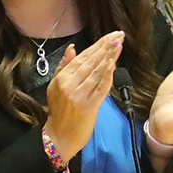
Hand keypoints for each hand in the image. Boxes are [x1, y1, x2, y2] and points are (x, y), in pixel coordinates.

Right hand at [40, 32, 122, 161]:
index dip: (97, 45)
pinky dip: (107, 77)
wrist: (58, 137)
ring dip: (109, 57)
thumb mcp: (54, 86)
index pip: (82, 57)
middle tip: (118, 35)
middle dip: (106, 47)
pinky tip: (113, 65)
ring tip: (118, 44)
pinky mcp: (89, 107)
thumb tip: (72, 48)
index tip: (110, 36)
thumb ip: (64, 67)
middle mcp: (70, 84)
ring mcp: (79, 95)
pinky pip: (100, 89)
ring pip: (96, 72)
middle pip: (91, 62)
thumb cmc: (58, 112)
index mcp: (62, 78)